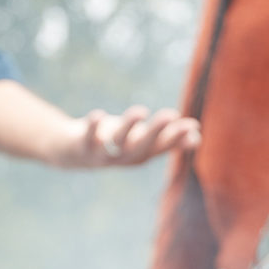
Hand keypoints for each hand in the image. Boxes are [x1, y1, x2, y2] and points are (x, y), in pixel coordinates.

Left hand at [55, 106, 200, 168]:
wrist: (72, 153)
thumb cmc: (113, 144)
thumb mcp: (141, 141)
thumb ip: (167, 139)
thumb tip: (196, 135)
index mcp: (140, 155)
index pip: (161, 147)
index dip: (176, 138)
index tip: (192, 125)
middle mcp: (124, 158)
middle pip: (142, 147)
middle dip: (156, 131)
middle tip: (171, 114)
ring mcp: (102, 154)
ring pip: (117, 143)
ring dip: (128, 127)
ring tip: (140, 111)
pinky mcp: (82, 147)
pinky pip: (87, 138)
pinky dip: (92, 127)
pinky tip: (99, 115)